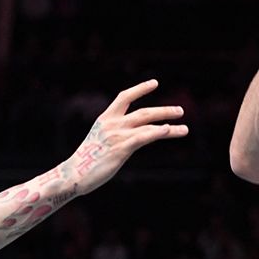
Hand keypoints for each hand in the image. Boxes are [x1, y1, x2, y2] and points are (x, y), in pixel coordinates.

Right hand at [65, 79, 186, 194]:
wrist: (73, 175)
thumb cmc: (86, 161)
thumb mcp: (99, 140)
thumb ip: (115, 135)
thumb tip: (131, 137)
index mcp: (105, 119)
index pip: (125, 97)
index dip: (140, 88)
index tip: (155, 83)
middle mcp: (112, 124)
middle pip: (144, 112)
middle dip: (164, 110)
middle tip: (181, 111)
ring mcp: (117, 135)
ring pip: (149, 125)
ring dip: (169, 125)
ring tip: (185, 129)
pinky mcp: (121, 149)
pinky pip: (144, 137)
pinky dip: (158, 132)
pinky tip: (169, 130)